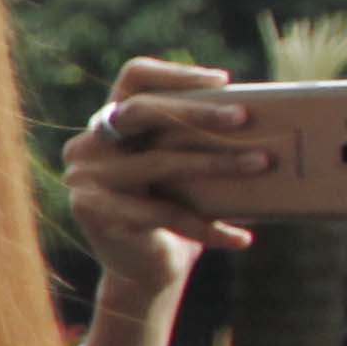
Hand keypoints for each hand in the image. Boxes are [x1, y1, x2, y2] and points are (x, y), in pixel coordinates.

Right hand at [61, 59, 261, 345]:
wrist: (144, 271)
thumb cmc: (172, 211)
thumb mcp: (182, 170)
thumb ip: (192, 141)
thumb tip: (256, 121)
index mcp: (108, 123)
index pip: (133, 78)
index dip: (174, 73)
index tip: (223, 81)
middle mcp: (88, 145)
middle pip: (141, 111)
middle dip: (197, 112)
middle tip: (244, 118)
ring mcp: (85, 178)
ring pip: (159, 163)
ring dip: (216, 164)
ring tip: (261, 164)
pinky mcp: (94, 213)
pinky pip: (162, 213)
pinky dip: (206, 227)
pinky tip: (240, 238)